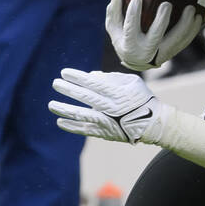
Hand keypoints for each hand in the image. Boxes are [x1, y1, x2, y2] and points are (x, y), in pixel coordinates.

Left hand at [48, 69, 170, 143]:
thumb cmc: (142, 99)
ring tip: (51, 105)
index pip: (92, 83)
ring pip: (81, 115)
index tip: (64, 73)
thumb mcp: (132, 82)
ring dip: (65, 109)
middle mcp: (110, 107)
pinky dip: (72, 126)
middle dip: (68, 90)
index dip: (77, 77)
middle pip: (84, 97)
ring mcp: (107, 121)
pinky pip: (85, 130)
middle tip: (55, 83)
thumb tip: (91, 75)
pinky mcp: (105, 133)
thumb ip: (111, 78)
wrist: (153, 124)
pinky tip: (60, 122)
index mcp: (117, 93)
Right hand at [105, 0, 204, 70]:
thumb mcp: (114, 28)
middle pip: (156, 36)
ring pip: (176, 40)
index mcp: (130, 44)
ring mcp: (161, 53)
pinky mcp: (173, 52)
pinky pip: (185, 41)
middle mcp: (146, 51)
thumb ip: (114, 11)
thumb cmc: (124, 39)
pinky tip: (197, 17)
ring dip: (185, 25)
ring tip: (191, 9)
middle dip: (162, 21)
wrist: (137, 61)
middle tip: (166, 4)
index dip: (133, 13)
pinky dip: (192, 30)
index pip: (131, 28)